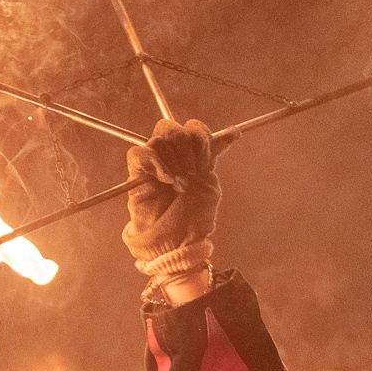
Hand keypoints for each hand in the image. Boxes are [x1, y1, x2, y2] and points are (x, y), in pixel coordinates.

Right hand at [122, 119, 221, 268]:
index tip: (207, 162)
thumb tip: (234, 132)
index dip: (202, 139)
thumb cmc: (191, 220)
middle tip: (193, 174)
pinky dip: (154, 162)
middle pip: (174, 128)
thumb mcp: (209, 185)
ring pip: (159, 140)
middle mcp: (171, 156)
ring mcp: (153, 163)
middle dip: (188, 150)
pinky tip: (166, 179)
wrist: (174, 242)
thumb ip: (213, 156)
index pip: (193, 128)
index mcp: (190, 155)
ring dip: (174, 161)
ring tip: (180, 184)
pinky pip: (139, 154)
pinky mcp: (137, 175)